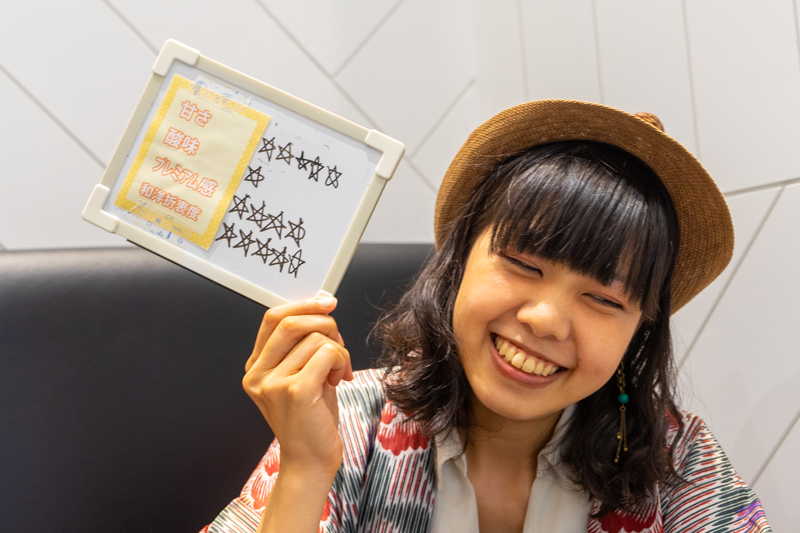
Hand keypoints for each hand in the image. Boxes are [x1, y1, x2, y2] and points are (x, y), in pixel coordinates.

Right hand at [243, 297, 353, 477]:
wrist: (311, 460)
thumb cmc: (311, 417)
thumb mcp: (302, 373)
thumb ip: (304, 343)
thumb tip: (322, 305)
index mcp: (256, 367)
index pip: (273, 317)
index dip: (303, 304)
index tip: (327, 302)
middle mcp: (258, 374)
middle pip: (292, 322)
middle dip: (325, 324)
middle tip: (339, 344)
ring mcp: (273, 383)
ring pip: (316, 339)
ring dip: (339, 351)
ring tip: (338, 373)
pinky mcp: (295, 391)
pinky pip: (327, 354)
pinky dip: (341, 361)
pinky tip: (341, 379)